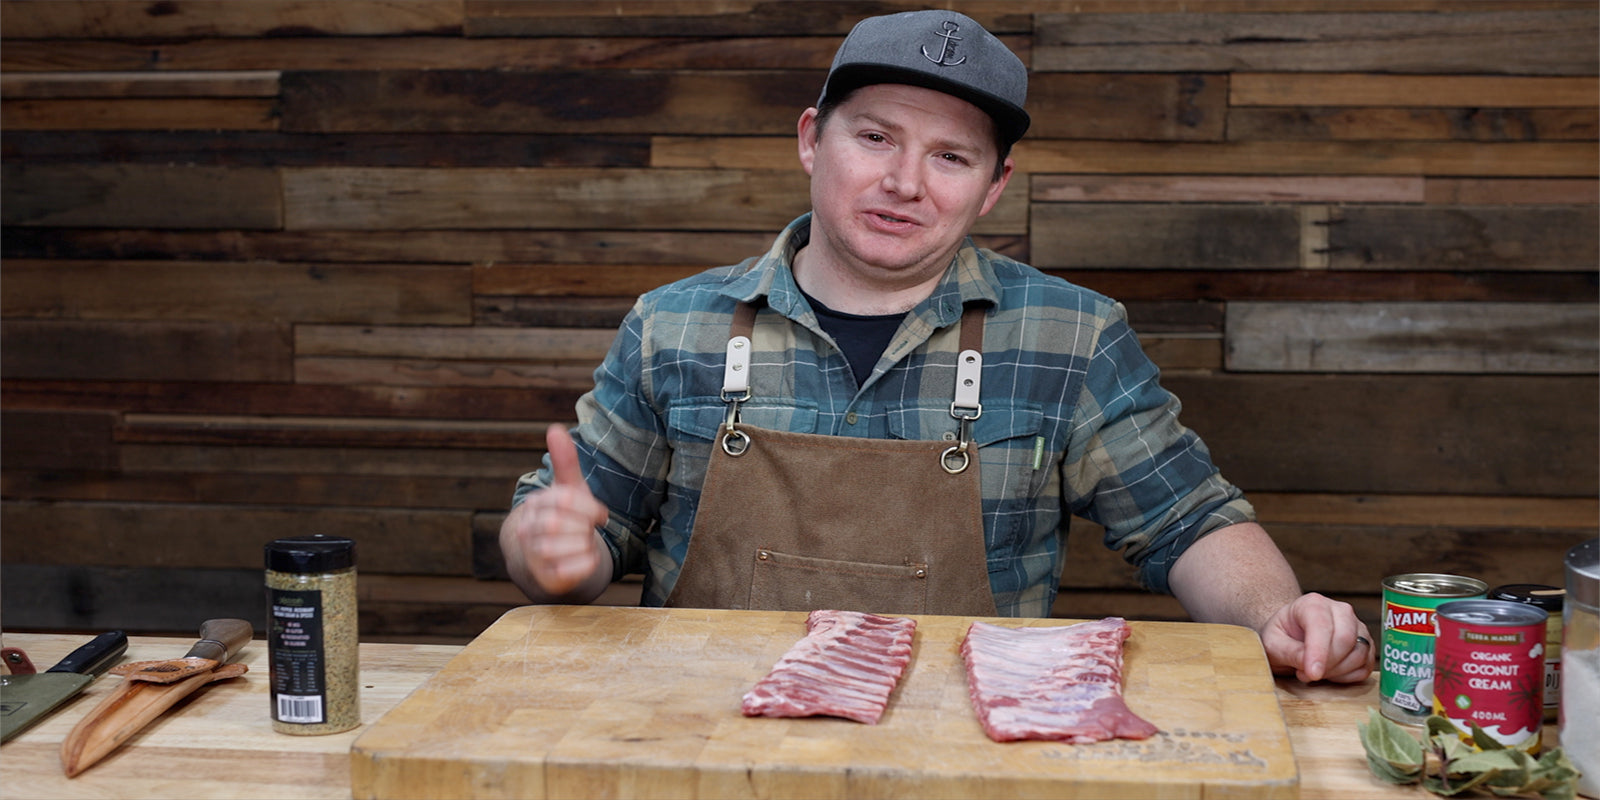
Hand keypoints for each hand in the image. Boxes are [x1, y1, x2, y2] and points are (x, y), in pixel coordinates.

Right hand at [500, 424, 609, 596]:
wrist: (546, 562)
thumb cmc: (562, 521)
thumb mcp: (567, 491)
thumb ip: (565, 462)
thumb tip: (555, 428)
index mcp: (535, 505)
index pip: (564, 500)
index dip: (590, 508)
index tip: (600, 515)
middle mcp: (527, 530)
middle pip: (560, 524)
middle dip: (584, 527)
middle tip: (589, 531)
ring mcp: (532, 557)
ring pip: (563, 548)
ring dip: (584, 546)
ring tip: (584, 544)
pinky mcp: (544, 580)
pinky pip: (571, 572)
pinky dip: (585, 565)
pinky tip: (585, 559)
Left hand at [1259, 592, 1373, 682]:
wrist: (1290, 637)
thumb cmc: (1280, 637)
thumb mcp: (1272, 644)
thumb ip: (1290, 653)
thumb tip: (1312, 668)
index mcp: (1313, 603)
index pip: (1322, 625)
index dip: (1318, 652)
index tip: (1312, 673)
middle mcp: (1340, 610)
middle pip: (1345, 639)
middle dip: (1327, 665)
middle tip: (1305, 674)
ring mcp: (1357, 627)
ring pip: (1359, 654)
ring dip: (1336, 672)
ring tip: (1313, 671)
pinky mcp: (1366, 645)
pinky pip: (1365, 667)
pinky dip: (1348, 677)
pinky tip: (1329, 673)